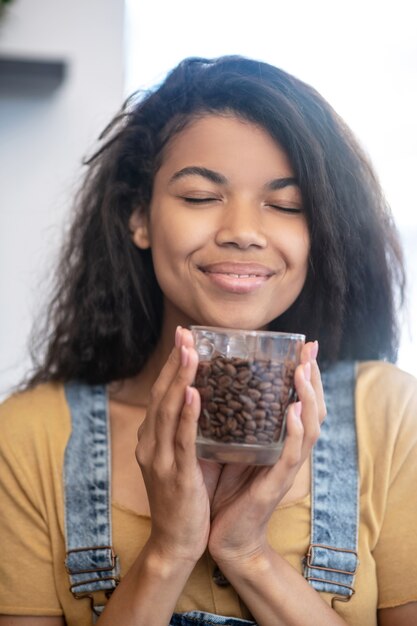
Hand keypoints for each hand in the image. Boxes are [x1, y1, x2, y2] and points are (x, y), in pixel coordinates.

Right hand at [135, 327, 219, 564]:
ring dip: (180, 379)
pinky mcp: (174, 475)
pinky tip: (195, 393)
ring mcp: (159, 459)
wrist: (175, 543)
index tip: (185, 339)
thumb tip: (213, 403)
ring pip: (169, 411)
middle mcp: (151, 443)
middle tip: (186, 335)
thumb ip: (191, 432)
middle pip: (162, 395)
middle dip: (175, 363)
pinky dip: (187, 415)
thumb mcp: (184, 459)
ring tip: (192, 353)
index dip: (173, 365)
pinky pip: (181, 440)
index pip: (163, 394)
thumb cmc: (185, 499)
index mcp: (154, 438)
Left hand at [207, 341, 325, 565]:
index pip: (298, 402)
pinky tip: (291, 412)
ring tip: (303, 371)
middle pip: (312, 409)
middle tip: (310, 350)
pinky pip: (290, 457)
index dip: (304, 375)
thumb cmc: (227, 490)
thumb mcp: (231, 448)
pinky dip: (294, 433)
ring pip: (309, 428)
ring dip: (307, 398)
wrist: (225, 538)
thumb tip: (214, 385)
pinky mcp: (275, 486)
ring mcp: (285, 469)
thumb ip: (232, 422)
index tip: (303, 345)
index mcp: (277, 441)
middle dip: (312, 378)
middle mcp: (287, 452)